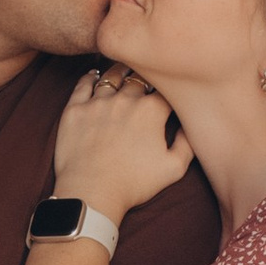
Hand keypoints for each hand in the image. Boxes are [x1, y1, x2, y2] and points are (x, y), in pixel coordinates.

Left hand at [49, 65, 194, 219]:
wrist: (92, 193)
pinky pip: (83, 84)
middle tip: (146, 77)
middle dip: (145, 77)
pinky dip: (90, 77)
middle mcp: (125, 99)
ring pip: (111, 76)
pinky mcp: (75, 109)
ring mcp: (98, 102)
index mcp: (151, 110)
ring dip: (120, 72)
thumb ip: (188, 143)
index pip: (166, 88)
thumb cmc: (133, 184)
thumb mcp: (174, 168)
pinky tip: (94, 76)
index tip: (169, 92)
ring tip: (124, 71)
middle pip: (139, 78)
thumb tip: (190, 125)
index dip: (170, 88)